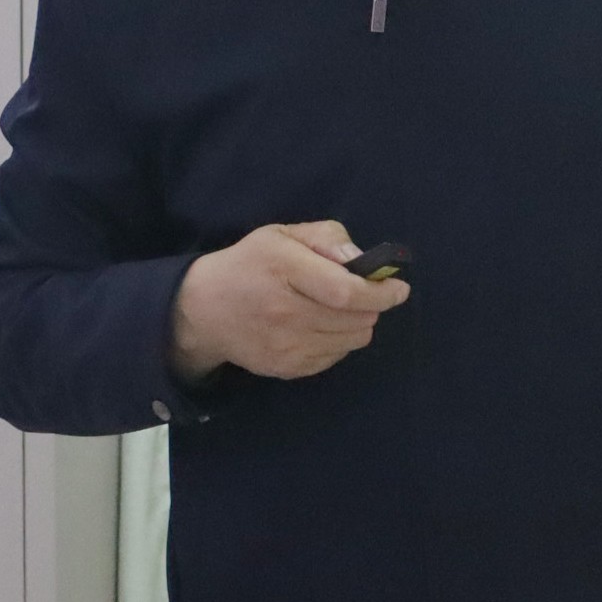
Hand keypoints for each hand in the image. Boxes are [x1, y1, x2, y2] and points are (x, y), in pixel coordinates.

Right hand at [168, 221, 408, 381]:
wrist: (203, 310)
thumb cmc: (248, 265)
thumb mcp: (280, 235)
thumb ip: (325, 237)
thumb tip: (359, 260)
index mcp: (283, 268)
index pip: (346, 291)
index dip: (381, 293)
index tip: (398, 288)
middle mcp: (284, 310)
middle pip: (355, 318)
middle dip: (372, 306)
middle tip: (364, 295)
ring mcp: (285, 344)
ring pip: (351, 340)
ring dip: (357, 324)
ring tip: (338, 310)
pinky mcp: (286, 367)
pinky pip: (335, 357)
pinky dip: (338, 342)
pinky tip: (319, 327)